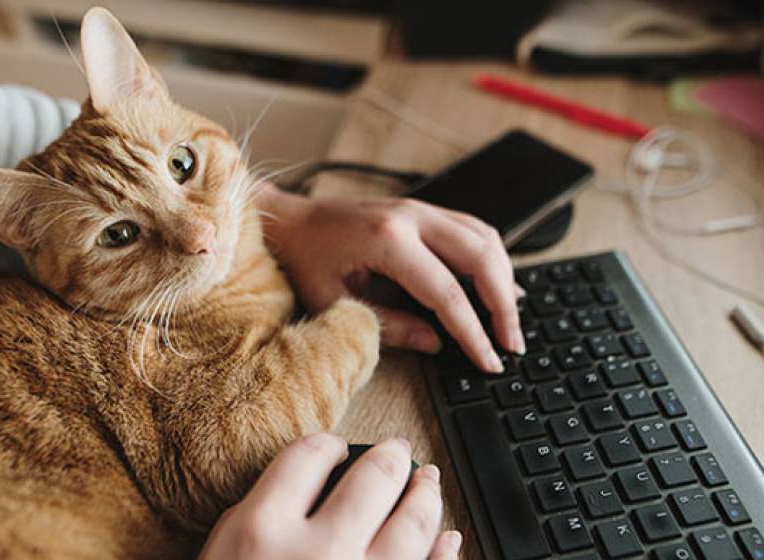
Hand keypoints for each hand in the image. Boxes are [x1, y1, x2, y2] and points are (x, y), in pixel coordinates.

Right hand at [198, 433, 460, 559]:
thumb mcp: (219, 552)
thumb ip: (257, 514)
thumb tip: (308, 481)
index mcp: (263, 531)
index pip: (309, 455)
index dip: (328, 445)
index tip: (336, 448)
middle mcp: (317, 554)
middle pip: (373, 479)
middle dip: (392, 458)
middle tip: (399, 450)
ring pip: (412, 524)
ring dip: (425, 496)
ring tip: (428, 481)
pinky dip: (443, 554)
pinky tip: (447, 538)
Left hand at [257, 184, 523, 372]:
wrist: (287, 220)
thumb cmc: (302, 260)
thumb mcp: (335, 304)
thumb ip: (388, 326)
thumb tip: (436, 343)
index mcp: (387, 240)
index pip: (447, 293)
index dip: (473, 333)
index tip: (489, 361)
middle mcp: (411, 216)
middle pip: (481, 258)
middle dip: (503, 306)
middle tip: (512, 345)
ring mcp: (419, 208)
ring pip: (484, 237)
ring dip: (505, 279)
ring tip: (510, 321)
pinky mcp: (421, 210)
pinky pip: (472, 229)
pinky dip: (492, 259)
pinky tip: (499, 286)